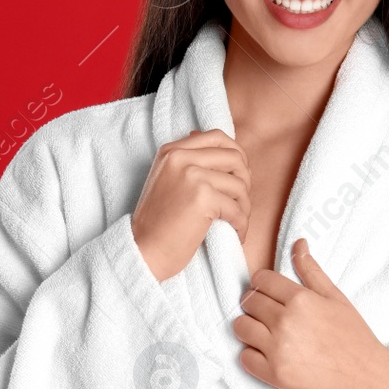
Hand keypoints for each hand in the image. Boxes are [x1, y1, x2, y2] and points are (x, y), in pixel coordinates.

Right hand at [131, 129, 250, 281]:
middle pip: (235, 157)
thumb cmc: (159, 222)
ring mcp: (191, 175)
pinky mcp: (202, 197)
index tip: (239, 175)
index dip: (237, 155)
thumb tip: (229, 151)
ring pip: (239, 185)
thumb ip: (192, 163)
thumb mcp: (169, 180)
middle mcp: (181, 157)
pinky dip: (242, 224)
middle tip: (241, 202)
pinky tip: (237, 234)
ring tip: (237, 222)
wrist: (143, 250)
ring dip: (244, 207)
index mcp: (172, 151)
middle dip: (245, 181)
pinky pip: (237, 208)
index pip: (218, 137)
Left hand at [234, 239, 388, 388]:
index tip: (270, 294)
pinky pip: (244, 357)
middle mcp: (286, 321)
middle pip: (248, 301)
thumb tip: (298, 243)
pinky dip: (252, 355)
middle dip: (256, 305)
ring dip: (250, 328)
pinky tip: (269, 355)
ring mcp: (278, 349)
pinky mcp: (274, 375)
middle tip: (271, 315)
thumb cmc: (355, 338)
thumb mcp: (337, 298)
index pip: (261, 280)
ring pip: (241, 327)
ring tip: (267, 334)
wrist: (368, 379)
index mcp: (301, 299)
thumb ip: (312, 271)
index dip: (263, 285)